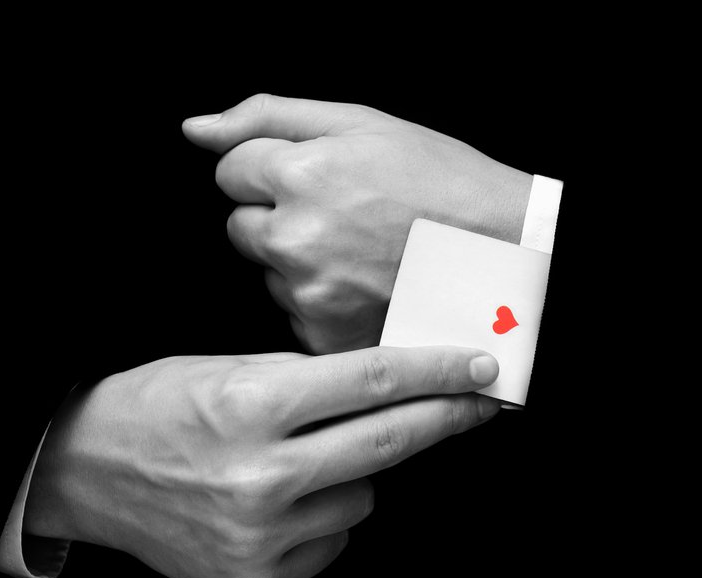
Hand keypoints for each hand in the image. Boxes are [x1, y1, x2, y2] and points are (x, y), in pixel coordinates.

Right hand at [24, 346, 500, 577]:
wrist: (85, 472)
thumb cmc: (156, 406)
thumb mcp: (227, 369)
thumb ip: (307, 381)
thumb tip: (390, 383)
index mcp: (252, 406)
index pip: (372, 381)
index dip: (437, 371)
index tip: (480, 367)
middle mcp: (260, 475)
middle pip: (388, 443)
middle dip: (443, 418)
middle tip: (477, 404)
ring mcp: (259, 535)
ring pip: (363, 497)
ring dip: (355, 472)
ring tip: (302, 458)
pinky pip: (333, 542)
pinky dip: (324, 517)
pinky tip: (284, 501)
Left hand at [182, 94, 532, 353]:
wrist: (506, 251)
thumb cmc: (441, 180)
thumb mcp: (358, 121)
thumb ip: (265, 117)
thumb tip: (195, 129)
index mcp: (299, 174)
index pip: (230, 170)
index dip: (271, 170)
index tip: (313, 178)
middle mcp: (294, 238)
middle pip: (241, 226)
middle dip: (276, 218)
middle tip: (343, 216)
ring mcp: (310, 293)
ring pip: (269, 272)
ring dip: (300, 263)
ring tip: (363, 253)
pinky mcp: (326, 335)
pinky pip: (296, 313)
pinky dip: (322, 302)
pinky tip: (366, 285)